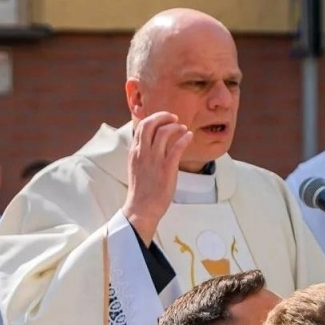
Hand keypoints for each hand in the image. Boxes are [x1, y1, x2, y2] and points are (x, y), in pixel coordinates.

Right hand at [122, 112, 192, 244]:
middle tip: (174, 118)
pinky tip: (189, 136)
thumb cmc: (142, 191)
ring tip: (183, 128)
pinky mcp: (166, 168)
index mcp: (134, 152)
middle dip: (163, 116)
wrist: (141, 208)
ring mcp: (154, 160)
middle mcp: (142, 152)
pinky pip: (176, 146)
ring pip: (163, 132)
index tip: (164, 119)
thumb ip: (143, 155)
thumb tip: (153, 145)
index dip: (154, 118)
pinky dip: (184, 138)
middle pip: (150, 124)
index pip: (141, 126)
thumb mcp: (137, 168)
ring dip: (176, 126)